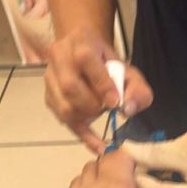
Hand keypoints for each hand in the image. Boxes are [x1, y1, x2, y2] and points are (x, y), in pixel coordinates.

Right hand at [45, 28, 153, 153]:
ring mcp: (50, 78)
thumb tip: (128, 109)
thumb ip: (136, 89)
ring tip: (99, 111)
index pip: (85, 60)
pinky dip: (84, 135)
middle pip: (69, 86)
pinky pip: (64, 121)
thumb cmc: (109, 65)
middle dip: (93, 104)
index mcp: (80, 41)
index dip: (100, 83)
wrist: (86, 55)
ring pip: (64, 106)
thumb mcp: (129, 72)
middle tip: (107, 108)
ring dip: (87, 117)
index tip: (115, 103)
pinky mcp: (49, 98)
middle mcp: (59, 56)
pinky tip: (99, 146)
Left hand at [121, 121, 186, 187]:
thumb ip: (155, 153)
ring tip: (137, 166)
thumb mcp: (185, 148)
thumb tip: (126, 150)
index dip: (139, 178)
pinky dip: (155, 185)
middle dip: (141, 183)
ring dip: (146, 185)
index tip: (123, 162)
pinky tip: (147, 172)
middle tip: (127, 164)